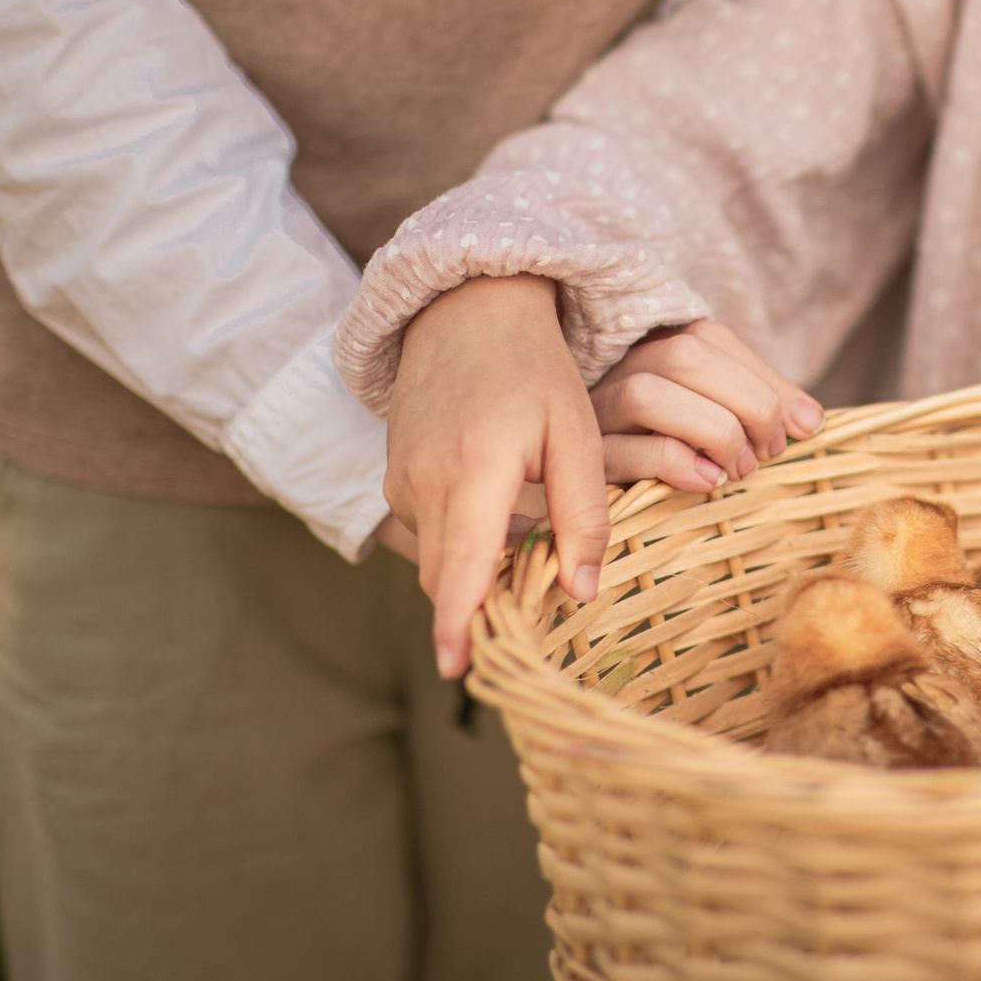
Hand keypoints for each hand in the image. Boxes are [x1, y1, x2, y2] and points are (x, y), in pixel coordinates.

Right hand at [384, 275, 606, 678]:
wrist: (466, 311)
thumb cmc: (534, 369)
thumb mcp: (575, 435)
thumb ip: (584, 514)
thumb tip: (581, 593)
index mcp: (475, 469)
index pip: (463, 565)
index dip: (458, 623)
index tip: (457, 669)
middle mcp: (425, 480)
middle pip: (446, 577)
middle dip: (472, 616)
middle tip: (512, 646)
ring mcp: (403, 479)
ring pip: (438, 559)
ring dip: (471, 580)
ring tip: (519, 583)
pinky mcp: (396, 476)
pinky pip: (430, 533)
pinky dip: (460, 548)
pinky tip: (500, 530)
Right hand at [593, 320, 822, 492]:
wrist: (586, 500)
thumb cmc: (664, 460)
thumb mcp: (714, 427)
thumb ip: (759, 410)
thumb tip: (811, 422)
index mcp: (650, 354)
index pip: (708, 337)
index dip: (764, 378)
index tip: (799, 427)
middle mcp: (617, 374)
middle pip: (684, 355)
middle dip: (748, 403)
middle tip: (768, 451)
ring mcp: (595, 417)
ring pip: (647, 395)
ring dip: (713, 432)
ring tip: (736, 469)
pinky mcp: (585, 464)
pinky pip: (624, 451)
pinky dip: (677, 464)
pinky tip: (707, 482)